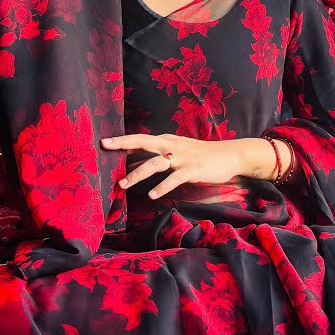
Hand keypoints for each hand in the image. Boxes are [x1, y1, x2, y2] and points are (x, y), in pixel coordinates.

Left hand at [101, 134, 268, 198]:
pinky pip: (174, 179)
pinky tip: (151, 195)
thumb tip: (134, 162)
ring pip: (155, 164)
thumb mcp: (178, 150)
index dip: (122, 140)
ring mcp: (182, 158)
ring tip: (123, 185)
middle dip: (123, 145)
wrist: (230, 155)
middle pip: (143, 142)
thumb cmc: (202, 155)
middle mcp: (172, 146)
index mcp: (167, 141)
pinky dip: (162, 187)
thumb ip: (158, 155)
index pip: (140, 139)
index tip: (103, 141)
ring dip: (137, 174)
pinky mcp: (192, 170)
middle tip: (104, 147)